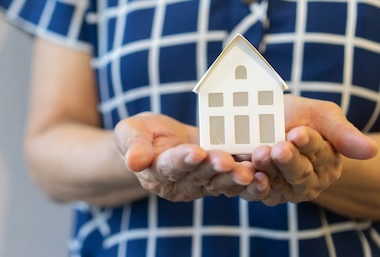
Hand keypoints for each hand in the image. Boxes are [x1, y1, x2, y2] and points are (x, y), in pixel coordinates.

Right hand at [114, 112, 262, 200]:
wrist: (158, 141)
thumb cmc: (142, 134)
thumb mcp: (129, 132)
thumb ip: (132, 145)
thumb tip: (133, 162)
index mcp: (155, 173)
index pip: (170, 167)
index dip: (183, 160)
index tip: (195, 152)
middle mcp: (179, 185)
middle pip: (198, 177)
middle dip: (213, 168)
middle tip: (227, 161)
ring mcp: (200, 186)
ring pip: (220, 183)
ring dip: (235, 178)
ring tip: (249, 171)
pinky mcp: (218, 182)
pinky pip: (235, 183)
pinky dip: (249, 180)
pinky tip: (263, 174)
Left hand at [242, 95, 377, 204]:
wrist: (261, 122)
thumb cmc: (297, 116)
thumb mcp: (321, 115)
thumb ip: (342, 132)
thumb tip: (371, 150)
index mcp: (327, 163)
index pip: (319, 153)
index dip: (309, 144)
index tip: (298, 132)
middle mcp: (308, 182)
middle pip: (299, 173)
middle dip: (288, 160)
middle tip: (278, 147)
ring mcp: (283, 189)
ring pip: (277, 184)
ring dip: (268, 170)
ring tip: (260, 154)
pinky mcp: (260, 192)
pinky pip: (256, 193)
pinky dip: (252, 185)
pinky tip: (249, 174)